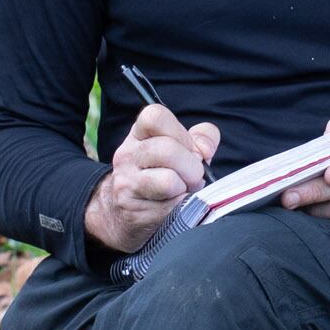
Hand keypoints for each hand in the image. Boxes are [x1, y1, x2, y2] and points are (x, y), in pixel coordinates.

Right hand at [82, 102, 220, 255]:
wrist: (124, 212)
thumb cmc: (161, 175)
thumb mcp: (180, 149)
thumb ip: (201, 139)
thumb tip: (206, 149)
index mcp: (138, 134)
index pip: (155, 116)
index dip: (182, 134)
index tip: (192, 151)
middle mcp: (127, 155)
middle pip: (168, 150)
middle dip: (192, 167)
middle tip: (192, 178)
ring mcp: (126, 183)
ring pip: (168, 181)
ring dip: (186, 190)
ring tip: (182, 192)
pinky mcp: (132, 211)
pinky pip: (170, 208)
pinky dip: (181, 209)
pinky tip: (172, 207)